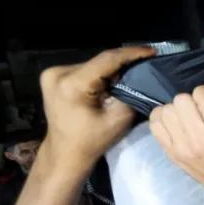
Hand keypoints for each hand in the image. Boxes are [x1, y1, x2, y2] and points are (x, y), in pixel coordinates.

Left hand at [39, 46, 155, 171]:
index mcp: (72, 84)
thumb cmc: (92, 140)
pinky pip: (83, 69)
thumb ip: (130, 93)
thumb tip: (138, 76)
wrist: (65, 153)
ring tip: (130, 72)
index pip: (107, 60)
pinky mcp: (52, 76)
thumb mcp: (118, 119)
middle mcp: (58, 73)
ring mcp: (52, 73)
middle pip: (98, 62)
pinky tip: (111, 80)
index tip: (151, 51)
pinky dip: (99, 74)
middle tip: (145, 64)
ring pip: (92, 64)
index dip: (131, 54)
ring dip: (111, 69)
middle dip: (122, 63)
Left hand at [149, 86, 203, 204]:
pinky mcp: (170, 152)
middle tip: (199, 111)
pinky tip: (174, 123)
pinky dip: (162, 119)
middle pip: (181, 100)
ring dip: (176, 110)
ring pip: (165, 110)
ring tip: (186, 117)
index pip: (203, 96)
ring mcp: (180, 146)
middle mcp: (197, 139)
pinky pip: (155, 125)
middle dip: (191, 100)